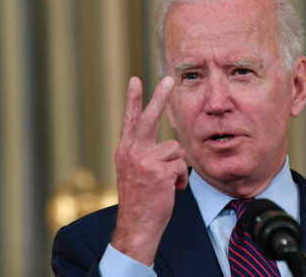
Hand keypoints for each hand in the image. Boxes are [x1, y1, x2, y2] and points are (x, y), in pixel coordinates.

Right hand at [111, 76, 187, 265]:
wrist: (136, 226)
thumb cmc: (139, 200)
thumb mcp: (134, 173)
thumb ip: (144, 155)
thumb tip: (169, 145)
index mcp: (125, 151)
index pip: (130, 120)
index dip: (133, 99)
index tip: (136, 80)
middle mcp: (131, 152)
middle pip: (149, 118)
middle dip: (160, 96)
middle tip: (168, 79)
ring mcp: (144, 161)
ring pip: (175, 149)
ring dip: (176, 167)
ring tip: (167, 183)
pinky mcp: (159, 172)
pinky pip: (181, 166)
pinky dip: (181, 179)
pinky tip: (171, 190)